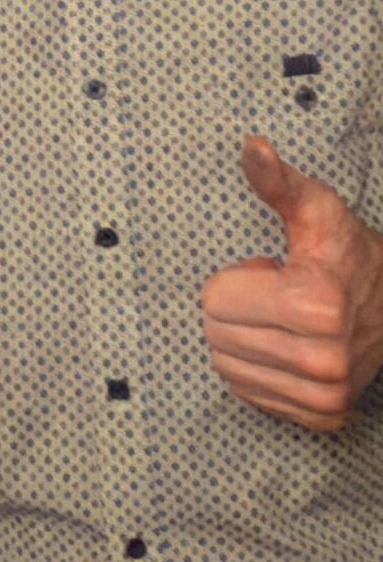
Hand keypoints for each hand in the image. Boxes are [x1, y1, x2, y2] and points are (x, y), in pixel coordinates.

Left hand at [201, 136, 382, 430]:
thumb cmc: (347, 253)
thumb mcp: (316, 211)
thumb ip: (278, 182)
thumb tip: (252, 145)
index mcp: (318, 307)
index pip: (214, 299)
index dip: (239, 278)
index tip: (276, 272)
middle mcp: (326, 360)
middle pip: (216, 334)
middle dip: (238, 310)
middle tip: (279, 298)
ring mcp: (326, 394)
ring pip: (227, 367)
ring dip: (246, 342)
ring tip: (286, 323)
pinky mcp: (322, 416)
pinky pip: (249, 395)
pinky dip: (259, 373)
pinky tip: (288, 351)